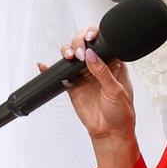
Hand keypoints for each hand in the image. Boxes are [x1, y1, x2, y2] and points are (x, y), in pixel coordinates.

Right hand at [49, 26, 140, 167]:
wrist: (110, 132)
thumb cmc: (121, 112)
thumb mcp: (116, 90)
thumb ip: (102, 71)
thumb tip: (91, 54)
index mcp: (114, 64)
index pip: (102, 43)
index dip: (95, 36)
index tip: (90, 37)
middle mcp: (98, 66)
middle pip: (84, 44)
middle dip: (78, 42)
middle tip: (78, 53)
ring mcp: (84, 75)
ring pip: (72, 56)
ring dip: (67, 52)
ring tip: (69, 57)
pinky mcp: (73, 85)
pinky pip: (60, 74)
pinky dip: (50, 69)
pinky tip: (45, 66)